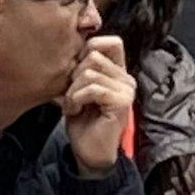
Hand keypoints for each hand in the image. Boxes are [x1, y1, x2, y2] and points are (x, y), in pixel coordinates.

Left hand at [62, 35, 134, 173]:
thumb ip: (81, 69)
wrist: (89, 152)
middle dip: (74, 75)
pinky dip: (77, 99)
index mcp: (117, 72)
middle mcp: (126, 78)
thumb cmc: (83, 122)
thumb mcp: (78, 89)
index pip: (111, 42)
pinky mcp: (122, 102)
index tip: (74, 70)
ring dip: (73, 90)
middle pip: (94, 55)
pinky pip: (94, 88)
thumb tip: (68, 50)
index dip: (89, 47)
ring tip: (72, 105)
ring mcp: (126, 89)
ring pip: (90, 72)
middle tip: (71, 94)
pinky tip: (75, 110)